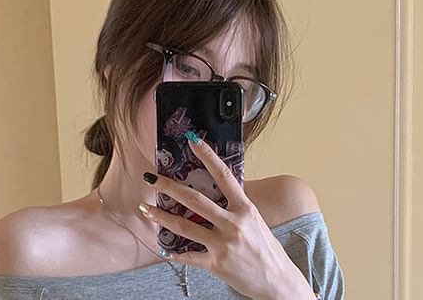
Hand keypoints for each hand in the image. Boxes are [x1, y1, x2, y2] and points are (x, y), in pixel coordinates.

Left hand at [139, 133, 315, 299]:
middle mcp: (233, 223)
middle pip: (195, 200)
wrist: (278, 281)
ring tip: (145, 208)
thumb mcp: (256, 220)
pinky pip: (188, 256)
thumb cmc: (267, 249)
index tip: (192, 141)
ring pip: (184, 226)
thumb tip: (219, 188)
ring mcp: (223, 244)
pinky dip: (173, 253)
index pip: (224, 175)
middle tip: (152, 178)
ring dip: (161, 216)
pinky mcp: (216, 264)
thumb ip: (237, 205)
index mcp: (245, 208)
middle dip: (169, 187)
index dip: (207, 156)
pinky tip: (162, 247)